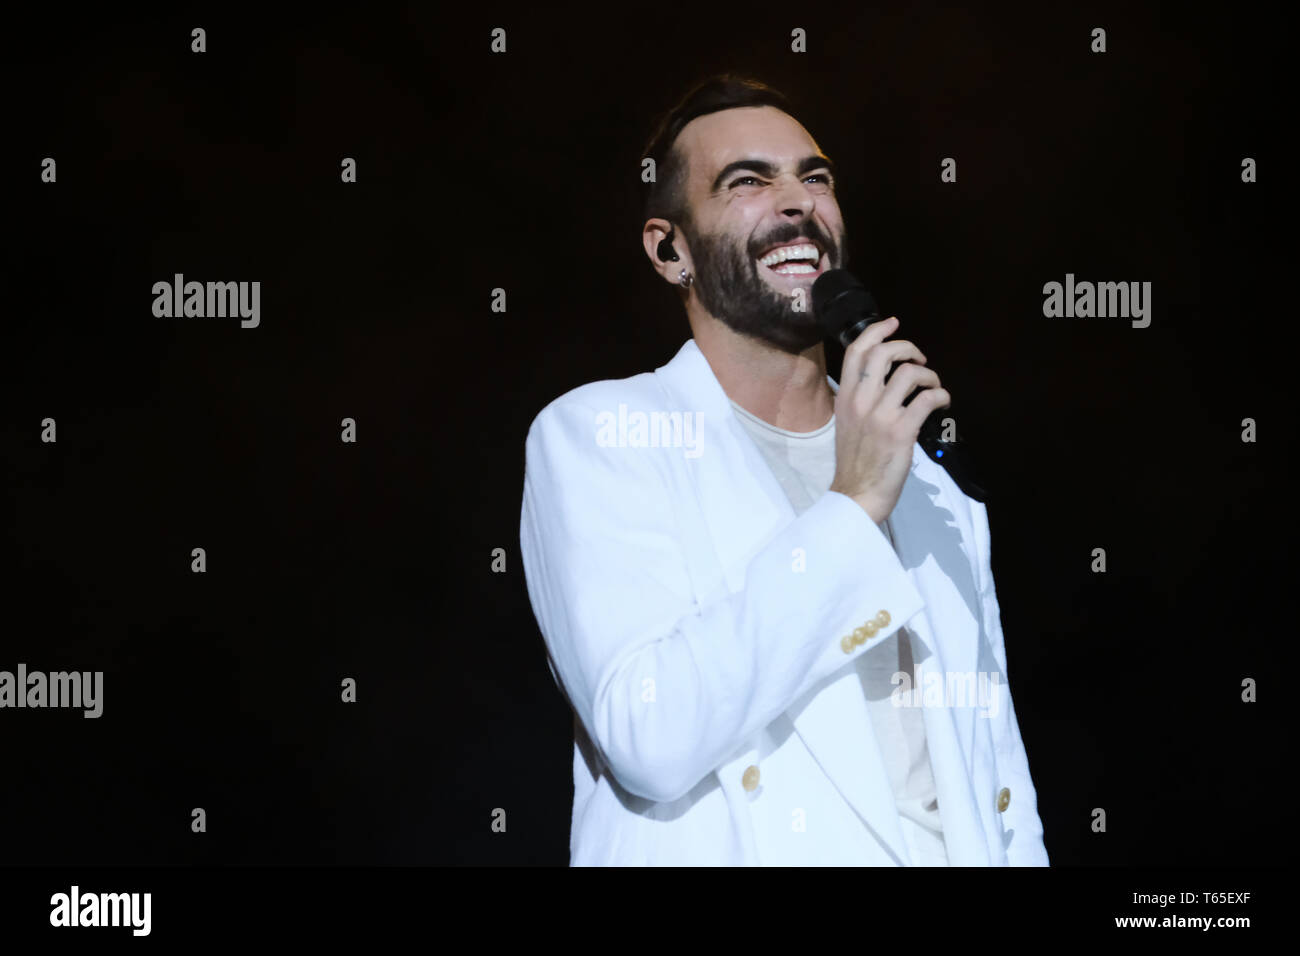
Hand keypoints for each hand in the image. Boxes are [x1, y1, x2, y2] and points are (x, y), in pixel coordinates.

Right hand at [829, 316, 949, 523]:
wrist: (856, 495)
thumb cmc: (854, 463)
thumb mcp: (847, 424)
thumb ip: (860, 401)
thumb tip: (885, 384)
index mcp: (844, 397)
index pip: (856, 351)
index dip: (877, 331)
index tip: (893, 323)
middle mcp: (860, 400)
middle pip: (883, 353)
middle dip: (908, 348)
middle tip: (920, 360)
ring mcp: (880, 414)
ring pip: (909, 373)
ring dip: (929, 376)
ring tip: (934, 387)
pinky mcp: (901, 430)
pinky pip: (927, 399)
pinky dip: (941, 396)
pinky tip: (943, 403)